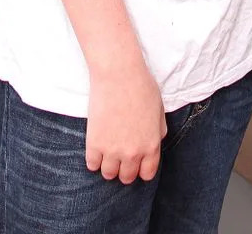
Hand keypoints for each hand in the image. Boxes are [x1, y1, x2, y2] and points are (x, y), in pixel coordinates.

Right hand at [86, 63, 167, 183]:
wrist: (119, 74)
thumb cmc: (141, 87)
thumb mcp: (159, 109)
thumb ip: (158, 130)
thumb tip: (155, 141)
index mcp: (151, 145)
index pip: (147, 173)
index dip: (142, 169)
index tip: (137, 163)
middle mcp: (133, 153)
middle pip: (127, 177)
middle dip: (125, 169)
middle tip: (120, 156)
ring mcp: (112, 151)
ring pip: (108, 175)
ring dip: (108, 166)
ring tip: (108, 152)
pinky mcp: (94, 145)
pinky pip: (92, 165)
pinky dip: (94, 159)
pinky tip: (96, 147)